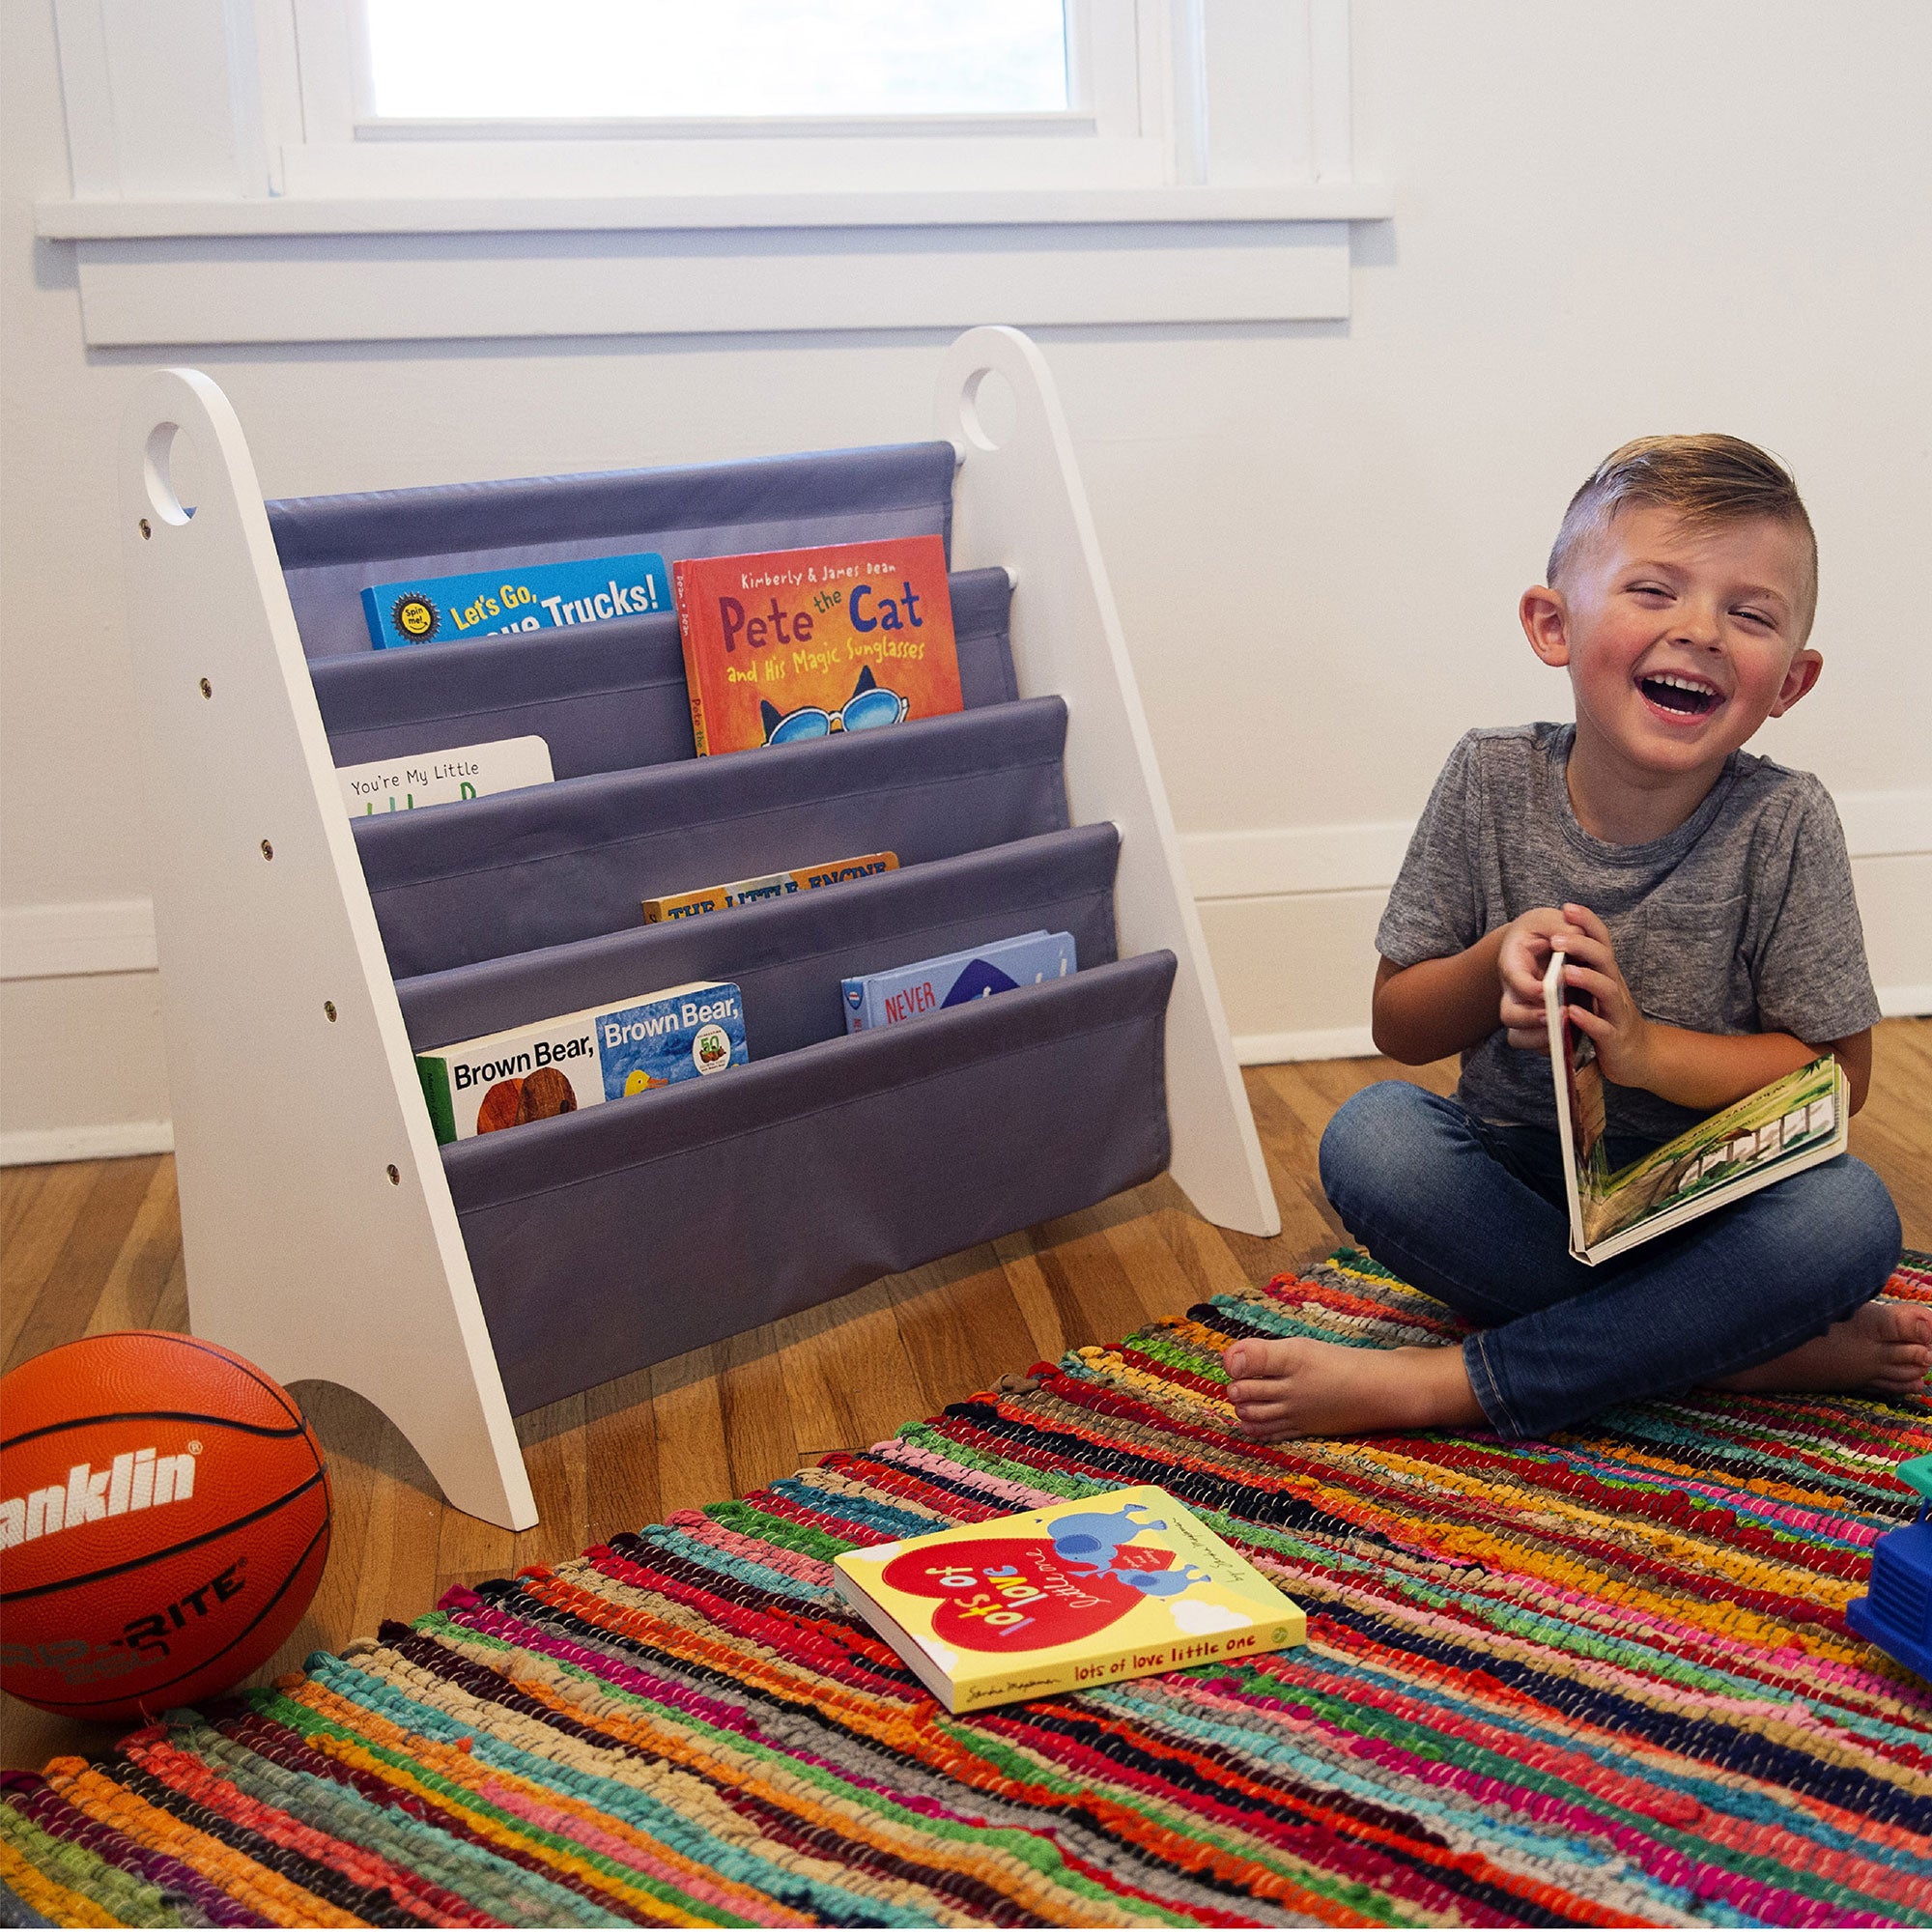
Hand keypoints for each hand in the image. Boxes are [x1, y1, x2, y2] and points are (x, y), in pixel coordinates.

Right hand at [1496, 907, 1587, 1052]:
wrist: (1538, 942)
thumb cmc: (1541, 929)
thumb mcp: (1547, 919)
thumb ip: (1562, 925)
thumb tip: (1576, 938)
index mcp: (1512, 963)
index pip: (1514, 979)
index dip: (1531, 989)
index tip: (1548, 990)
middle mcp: (1513, 991)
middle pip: (1510, 1015)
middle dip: (1532, 1019)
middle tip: (1558, 1013)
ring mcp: (1525, 1010)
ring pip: (1520, 1037)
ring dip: (1543, 1038)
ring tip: (1567, 1028)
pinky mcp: (1539, 1024)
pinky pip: (1538, 1046)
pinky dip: (1553, 1046)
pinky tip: (1573, 1035)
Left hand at [1549, 902, 1654, 1087]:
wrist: (1638, 1056)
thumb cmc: (1610, 1018)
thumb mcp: (1596, 989)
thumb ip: (1583, 967)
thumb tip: (1561, 936)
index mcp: (1607, 974)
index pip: (1601, 942)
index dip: (1588, 923)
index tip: (1567, 907)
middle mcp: (1615, 988)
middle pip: (1604, 960)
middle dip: (1582, 946)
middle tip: (1556, 938)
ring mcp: (1616, 1013)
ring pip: (1607, 991)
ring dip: (1586, 979)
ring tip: (1564, 971)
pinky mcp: (1614, 1039)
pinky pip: (1602, 1028)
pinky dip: (1588, 1020)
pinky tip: (1572, 1013)